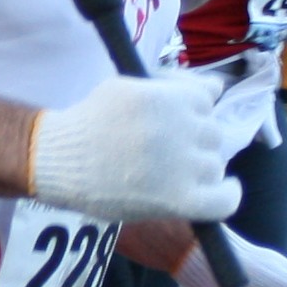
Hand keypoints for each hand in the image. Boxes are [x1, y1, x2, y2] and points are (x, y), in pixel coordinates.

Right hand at [26, 72, 236, 222]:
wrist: (58, 160)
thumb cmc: (89, 122)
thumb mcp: (127, 86)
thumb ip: (170, 85)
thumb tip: (216, 88)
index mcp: (170, 97)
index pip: (209, 96)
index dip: (197, 110)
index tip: (182, 123)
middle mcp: (181, 127)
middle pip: (212, 133)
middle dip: (195, 141)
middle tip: (167, 154)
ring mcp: (183, 164)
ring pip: (215, 164)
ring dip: (201, 169)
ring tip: (173, 175)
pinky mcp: (180, 199)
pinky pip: (225, 200)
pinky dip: (228, 195)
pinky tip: (223, 191)